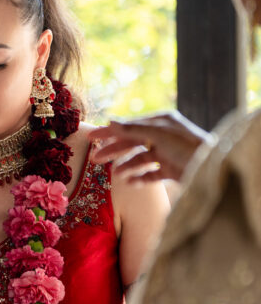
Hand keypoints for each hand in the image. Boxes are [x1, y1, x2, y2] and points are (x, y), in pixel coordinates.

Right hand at [89, 112, 212, 183]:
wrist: (212, 169)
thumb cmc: (188, 147)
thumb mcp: (158, 134)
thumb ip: (133, 129)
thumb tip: (110, 120)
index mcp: (161, 122)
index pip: (130, 126)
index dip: (110, 132)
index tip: (91, 137)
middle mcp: (163, 136)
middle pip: (132, 143)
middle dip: (114, 151)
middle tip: (95, 159)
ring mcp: (167, 154)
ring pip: (140, 159)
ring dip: (127, 166)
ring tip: (116, 174)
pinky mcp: (172, 170)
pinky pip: (151, 174)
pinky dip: (141, 178)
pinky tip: (131, 183)